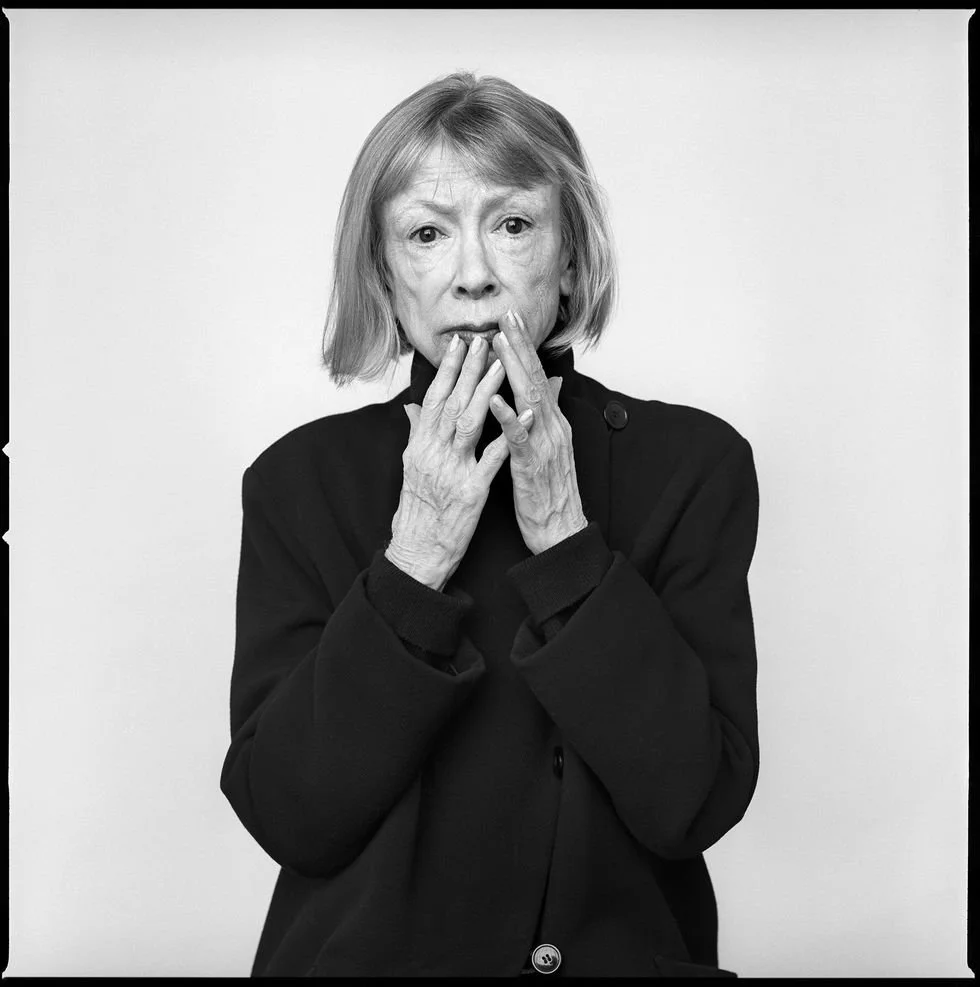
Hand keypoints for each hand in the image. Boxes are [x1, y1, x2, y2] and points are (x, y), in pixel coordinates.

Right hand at [386, 334, 510, 590]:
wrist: (417, 553)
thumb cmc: (417, 512)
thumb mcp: (411, 469)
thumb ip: (415, 435)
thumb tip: (412, 408)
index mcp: (419, 445)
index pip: (434, 398)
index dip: (448, 369)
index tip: (461, 342)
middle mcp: (431, 452)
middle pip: (452, 402)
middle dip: (468, 369)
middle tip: (484, 339)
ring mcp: (451, 470)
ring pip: (469, 422)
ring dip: (487, 391)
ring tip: (502, 364)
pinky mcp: (470, 491)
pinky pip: (493, 458)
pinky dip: (509, 434)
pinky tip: (525, 414)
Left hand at [489, 309, 588, 554]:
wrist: (560, 532)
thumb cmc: (548, 493)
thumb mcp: (549, 449)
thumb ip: (549, 415)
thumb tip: (554, 384)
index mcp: (552, 423)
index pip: (537, 377)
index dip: (523, 348)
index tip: (509, 321)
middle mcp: (553, 427)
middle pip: (536, 378)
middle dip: (520, 346)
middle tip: (505, 316)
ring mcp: (545, 445)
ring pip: (530, 400)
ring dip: (513, 370)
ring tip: (497, 344)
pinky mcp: (532, 466)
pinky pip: (519, 438)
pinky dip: (507, 417)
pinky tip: (493, 400)